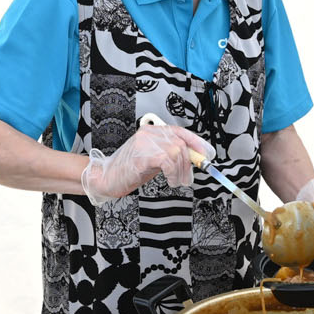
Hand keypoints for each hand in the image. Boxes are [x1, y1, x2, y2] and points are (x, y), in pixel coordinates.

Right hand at [80, 124, 213, 204]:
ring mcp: (145, 143)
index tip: (207, 154)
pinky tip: (170, 180)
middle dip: (189, 163)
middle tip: (187, 178)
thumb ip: (170, 155)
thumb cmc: (129, 170)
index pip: (181, 132)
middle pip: (181, 144)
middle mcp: (150, 133)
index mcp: (153, 131)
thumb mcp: (154, 159)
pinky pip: (167, 161)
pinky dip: (173, 173)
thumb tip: (192, 159)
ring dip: (181, 171)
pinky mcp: (142, 155)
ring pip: (176, 153)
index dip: (197, 143)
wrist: (107, 178)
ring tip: (177, 181)